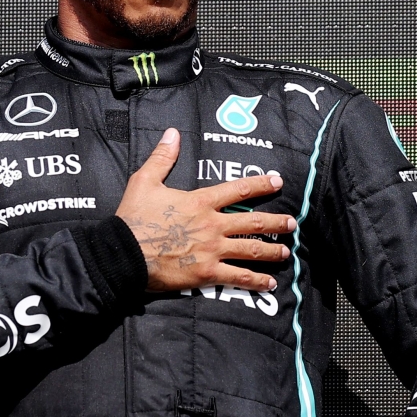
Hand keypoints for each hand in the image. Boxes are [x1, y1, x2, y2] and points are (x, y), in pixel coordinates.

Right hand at [116, 128, 294, 292]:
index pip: (239, 189)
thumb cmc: (134, 218)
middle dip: (275, 222)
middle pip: (253, 222)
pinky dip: (256, 280)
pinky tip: (270, 282)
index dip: (261, 184)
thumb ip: (162, 157)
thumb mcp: (145, 181)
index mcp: (201, 201)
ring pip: (251, 249)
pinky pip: (238, 277)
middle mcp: (213, 225)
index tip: (278, 182)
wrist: (124, 252)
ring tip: (286, 252)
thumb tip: (173, 133)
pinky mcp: (206, 273)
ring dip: (271, 250)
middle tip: (291, 223)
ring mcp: (212, 250)